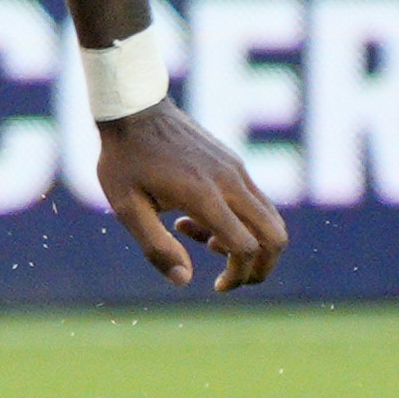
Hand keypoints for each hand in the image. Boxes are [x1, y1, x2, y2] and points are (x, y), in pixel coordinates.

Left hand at [96, 103, 288, 292]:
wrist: (134, 109)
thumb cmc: (124, 159)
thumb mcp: (125, 207)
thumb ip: (155, 246)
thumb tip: (184, 281)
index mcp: (204, 195)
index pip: (245, 246)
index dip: (239, 275)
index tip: (219, 287)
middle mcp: (230, 182)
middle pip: (275, 235)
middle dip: (262, 267)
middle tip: (231, 280)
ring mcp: (237, 170)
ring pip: (270, 218)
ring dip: (249, 242)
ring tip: (200, 240)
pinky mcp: (235, 164)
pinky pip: (256, 202)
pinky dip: (241, 222)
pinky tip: (196, 219)